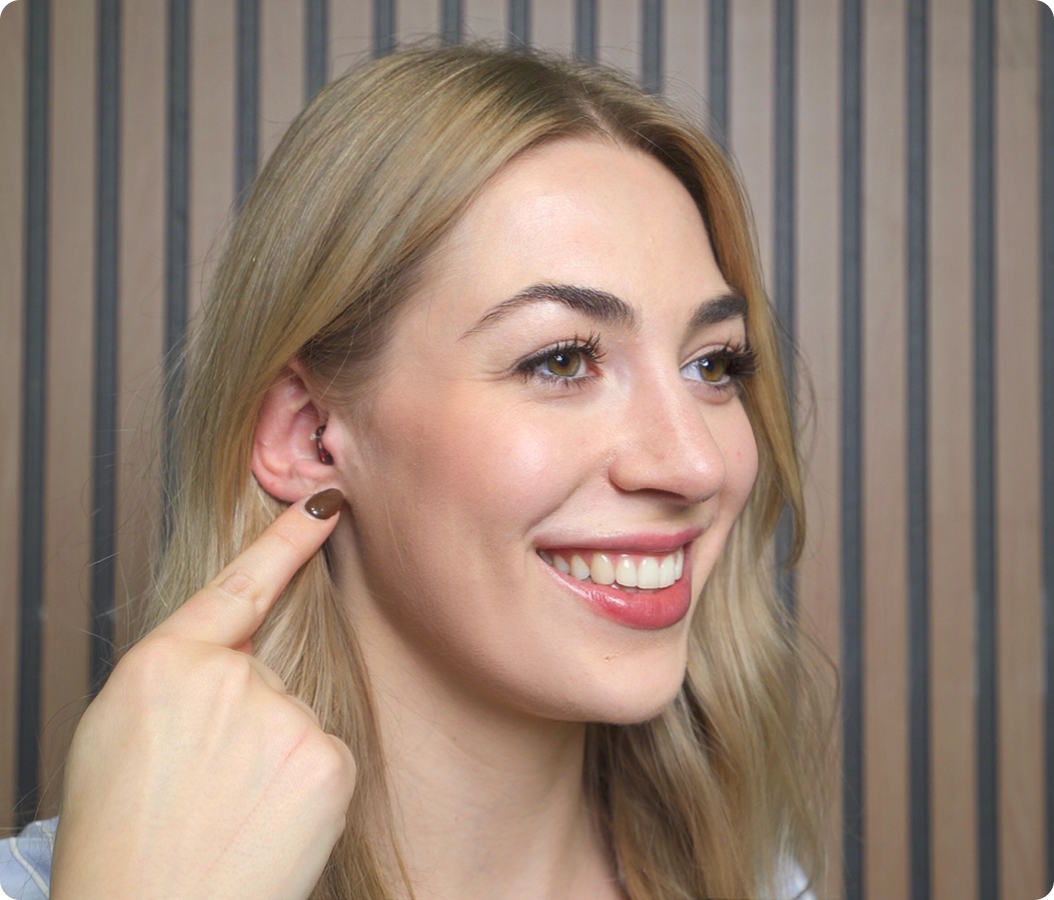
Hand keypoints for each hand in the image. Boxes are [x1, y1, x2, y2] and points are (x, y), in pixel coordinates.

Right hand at [50, 490, 354, 899]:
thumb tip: (234, 652)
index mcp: (164, 664)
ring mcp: (282, 714)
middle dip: (250, 724)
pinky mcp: (326, 758)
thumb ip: (179, 676)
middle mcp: (227, 677)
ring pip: (298, 722)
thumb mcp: (119, 734)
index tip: (328, 499)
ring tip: (230, 815)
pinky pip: (327, 757)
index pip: (238, 585)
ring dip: (276, 761)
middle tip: (208, 790)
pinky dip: (306, 790)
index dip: (287, 538)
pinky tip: (268, 825)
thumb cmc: (122, 838)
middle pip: (268, 677)